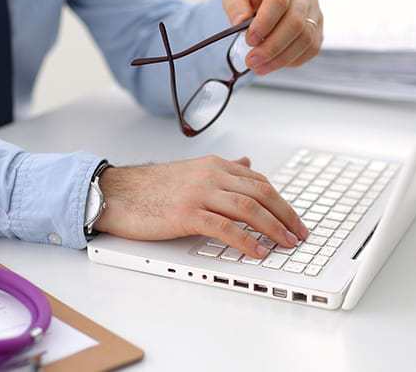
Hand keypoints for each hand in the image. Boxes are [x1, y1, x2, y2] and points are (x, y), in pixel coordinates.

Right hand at [94, 155, 308, 258]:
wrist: (117, 192)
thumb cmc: (150, 187)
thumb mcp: (191, 171)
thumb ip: (221, 169)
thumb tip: (247, 164)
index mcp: (214, 166)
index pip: (259, 182)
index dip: (280, 201)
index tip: (292, 219)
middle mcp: (210, 176)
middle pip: (260, 193)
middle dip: (285, 215)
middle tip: (299, 234)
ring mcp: (199, 193)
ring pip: (248, 208)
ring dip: (273, 228)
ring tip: (286, 244)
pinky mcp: (187, 213)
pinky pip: (225, 228)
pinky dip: (246, 240)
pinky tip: (257, 251)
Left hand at [222, 0, 322, 74]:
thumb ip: (235, 6)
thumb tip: (240, 23)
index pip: (279, 0)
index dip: (264, 23)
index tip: (249, 40)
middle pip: (295, 22)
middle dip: (272, 47)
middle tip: (251, 61)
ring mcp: (313, 9)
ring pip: (305, 38)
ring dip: (281, 58)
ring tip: (259, 67)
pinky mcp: (317, 26)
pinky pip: (311, 48)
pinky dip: (292, 60)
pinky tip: (274, 64)